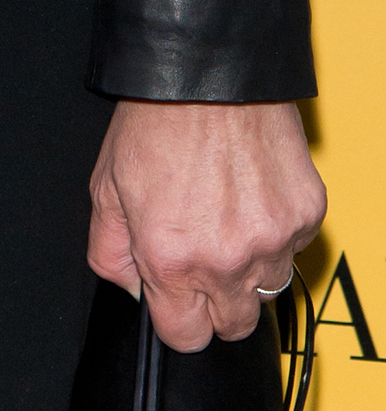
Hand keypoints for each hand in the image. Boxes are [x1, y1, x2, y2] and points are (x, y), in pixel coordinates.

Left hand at [89, 97, 325, 350]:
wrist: (207, 73)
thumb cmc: (154, 121)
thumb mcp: (105, 187)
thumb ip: (110, 251)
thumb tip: (130, 286)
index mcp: (171, 259)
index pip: (185, 337)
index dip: (176, 318)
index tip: (175, 295)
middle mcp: (225, 261)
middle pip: (234, 326)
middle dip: (215, 303)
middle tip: (201, 256)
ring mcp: (272, 241)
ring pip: (268, 289)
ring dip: (249, 268)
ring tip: (225, 216)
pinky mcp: (305, 216)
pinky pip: (293, 247)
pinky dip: (274, 232)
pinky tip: (249, 193)